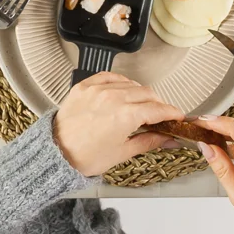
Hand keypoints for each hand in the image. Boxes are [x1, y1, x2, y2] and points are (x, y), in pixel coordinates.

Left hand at [52, 72, 180, 176]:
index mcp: (125, 115)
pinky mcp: (84, 86)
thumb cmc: (85, 156)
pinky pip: (108, 76)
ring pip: (130, 84)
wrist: (56, 152)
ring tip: (141, 106)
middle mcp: (113, 98)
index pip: (158, 109)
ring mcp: (97, 89)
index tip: (177, 117)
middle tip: (160, 116)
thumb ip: (149, 141)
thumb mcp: (122, 152)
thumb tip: (169, 139)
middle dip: (158, 104)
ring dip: (140, 93)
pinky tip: (123, 90)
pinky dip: (120, 82)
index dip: (172, 113)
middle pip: (147, 94)